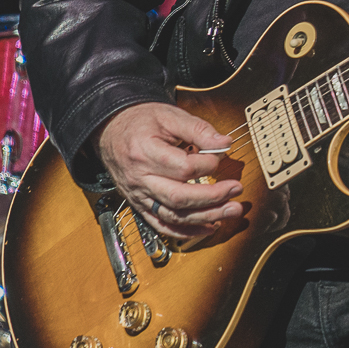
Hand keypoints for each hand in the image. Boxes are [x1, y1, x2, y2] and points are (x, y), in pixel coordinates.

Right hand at [95, 102, 242, 238]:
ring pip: (173, 215)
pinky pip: (161, 224)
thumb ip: (198, 129)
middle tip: (236, 189)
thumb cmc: (141, 122)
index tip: (220, 155)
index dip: (207, 164)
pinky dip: (185, 231)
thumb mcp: (170, 116)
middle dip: (212, 197)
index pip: (182, 167)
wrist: (111, 131)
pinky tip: (208, 227)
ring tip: (231, 210)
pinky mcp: (139, 204)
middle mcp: (140, 178)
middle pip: (179, 197)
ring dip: (205, 216)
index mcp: (145, 152)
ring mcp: (138, 195)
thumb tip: (225, 142)